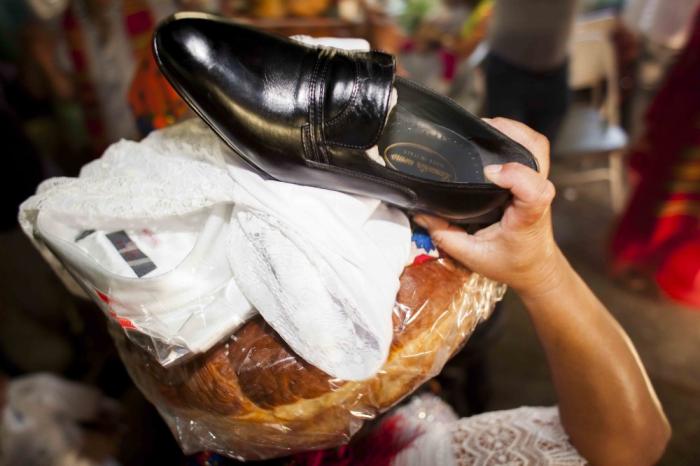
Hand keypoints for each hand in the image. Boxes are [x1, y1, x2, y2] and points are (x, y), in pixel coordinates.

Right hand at [414, 118, 562, 297]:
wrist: (535, 267)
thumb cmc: (510, 263)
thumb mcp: (472, 256)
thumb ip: (445, 236)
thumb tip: (420, 212)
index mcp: (527, 216)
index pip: (534, 190)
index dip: (514, 174)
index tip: (490, 172)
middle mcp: (536, 195)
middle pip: (538, 152)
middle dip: (511, 133)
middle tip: (480, 130)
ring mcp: (537, 183)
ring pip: (537, 145)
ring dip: (513, 130)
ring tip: (483, 128)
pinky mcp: (533, 179)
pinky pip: (532, 149)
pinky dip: (514, 136)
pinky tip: (490, 138)